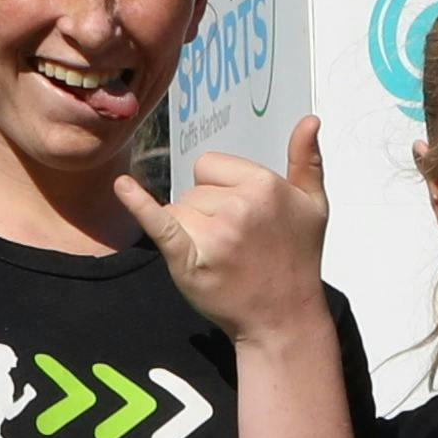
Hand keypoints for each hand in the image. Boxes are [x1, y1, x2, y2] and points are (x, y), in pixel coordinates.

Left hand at [121, 117, 331, 351]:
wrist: (284, 317)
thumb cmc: (297, 259)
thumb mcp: (314, 206)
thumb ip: (308, 161)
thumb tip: (310, 119)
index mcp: (265, 185)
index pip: (210, 165)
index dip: (220, 188)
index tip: (243, 216)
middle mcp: (240, 205)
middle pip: (193, 189)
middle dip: (206, 212)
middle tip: (237, 242)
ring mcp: (215, 233)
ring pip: (177, 210)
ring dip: (190, 230)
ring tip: (222, 255)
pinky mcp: (189, 257)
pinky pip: (158, 221)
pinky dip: (138, 204)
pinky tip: (123, 186)